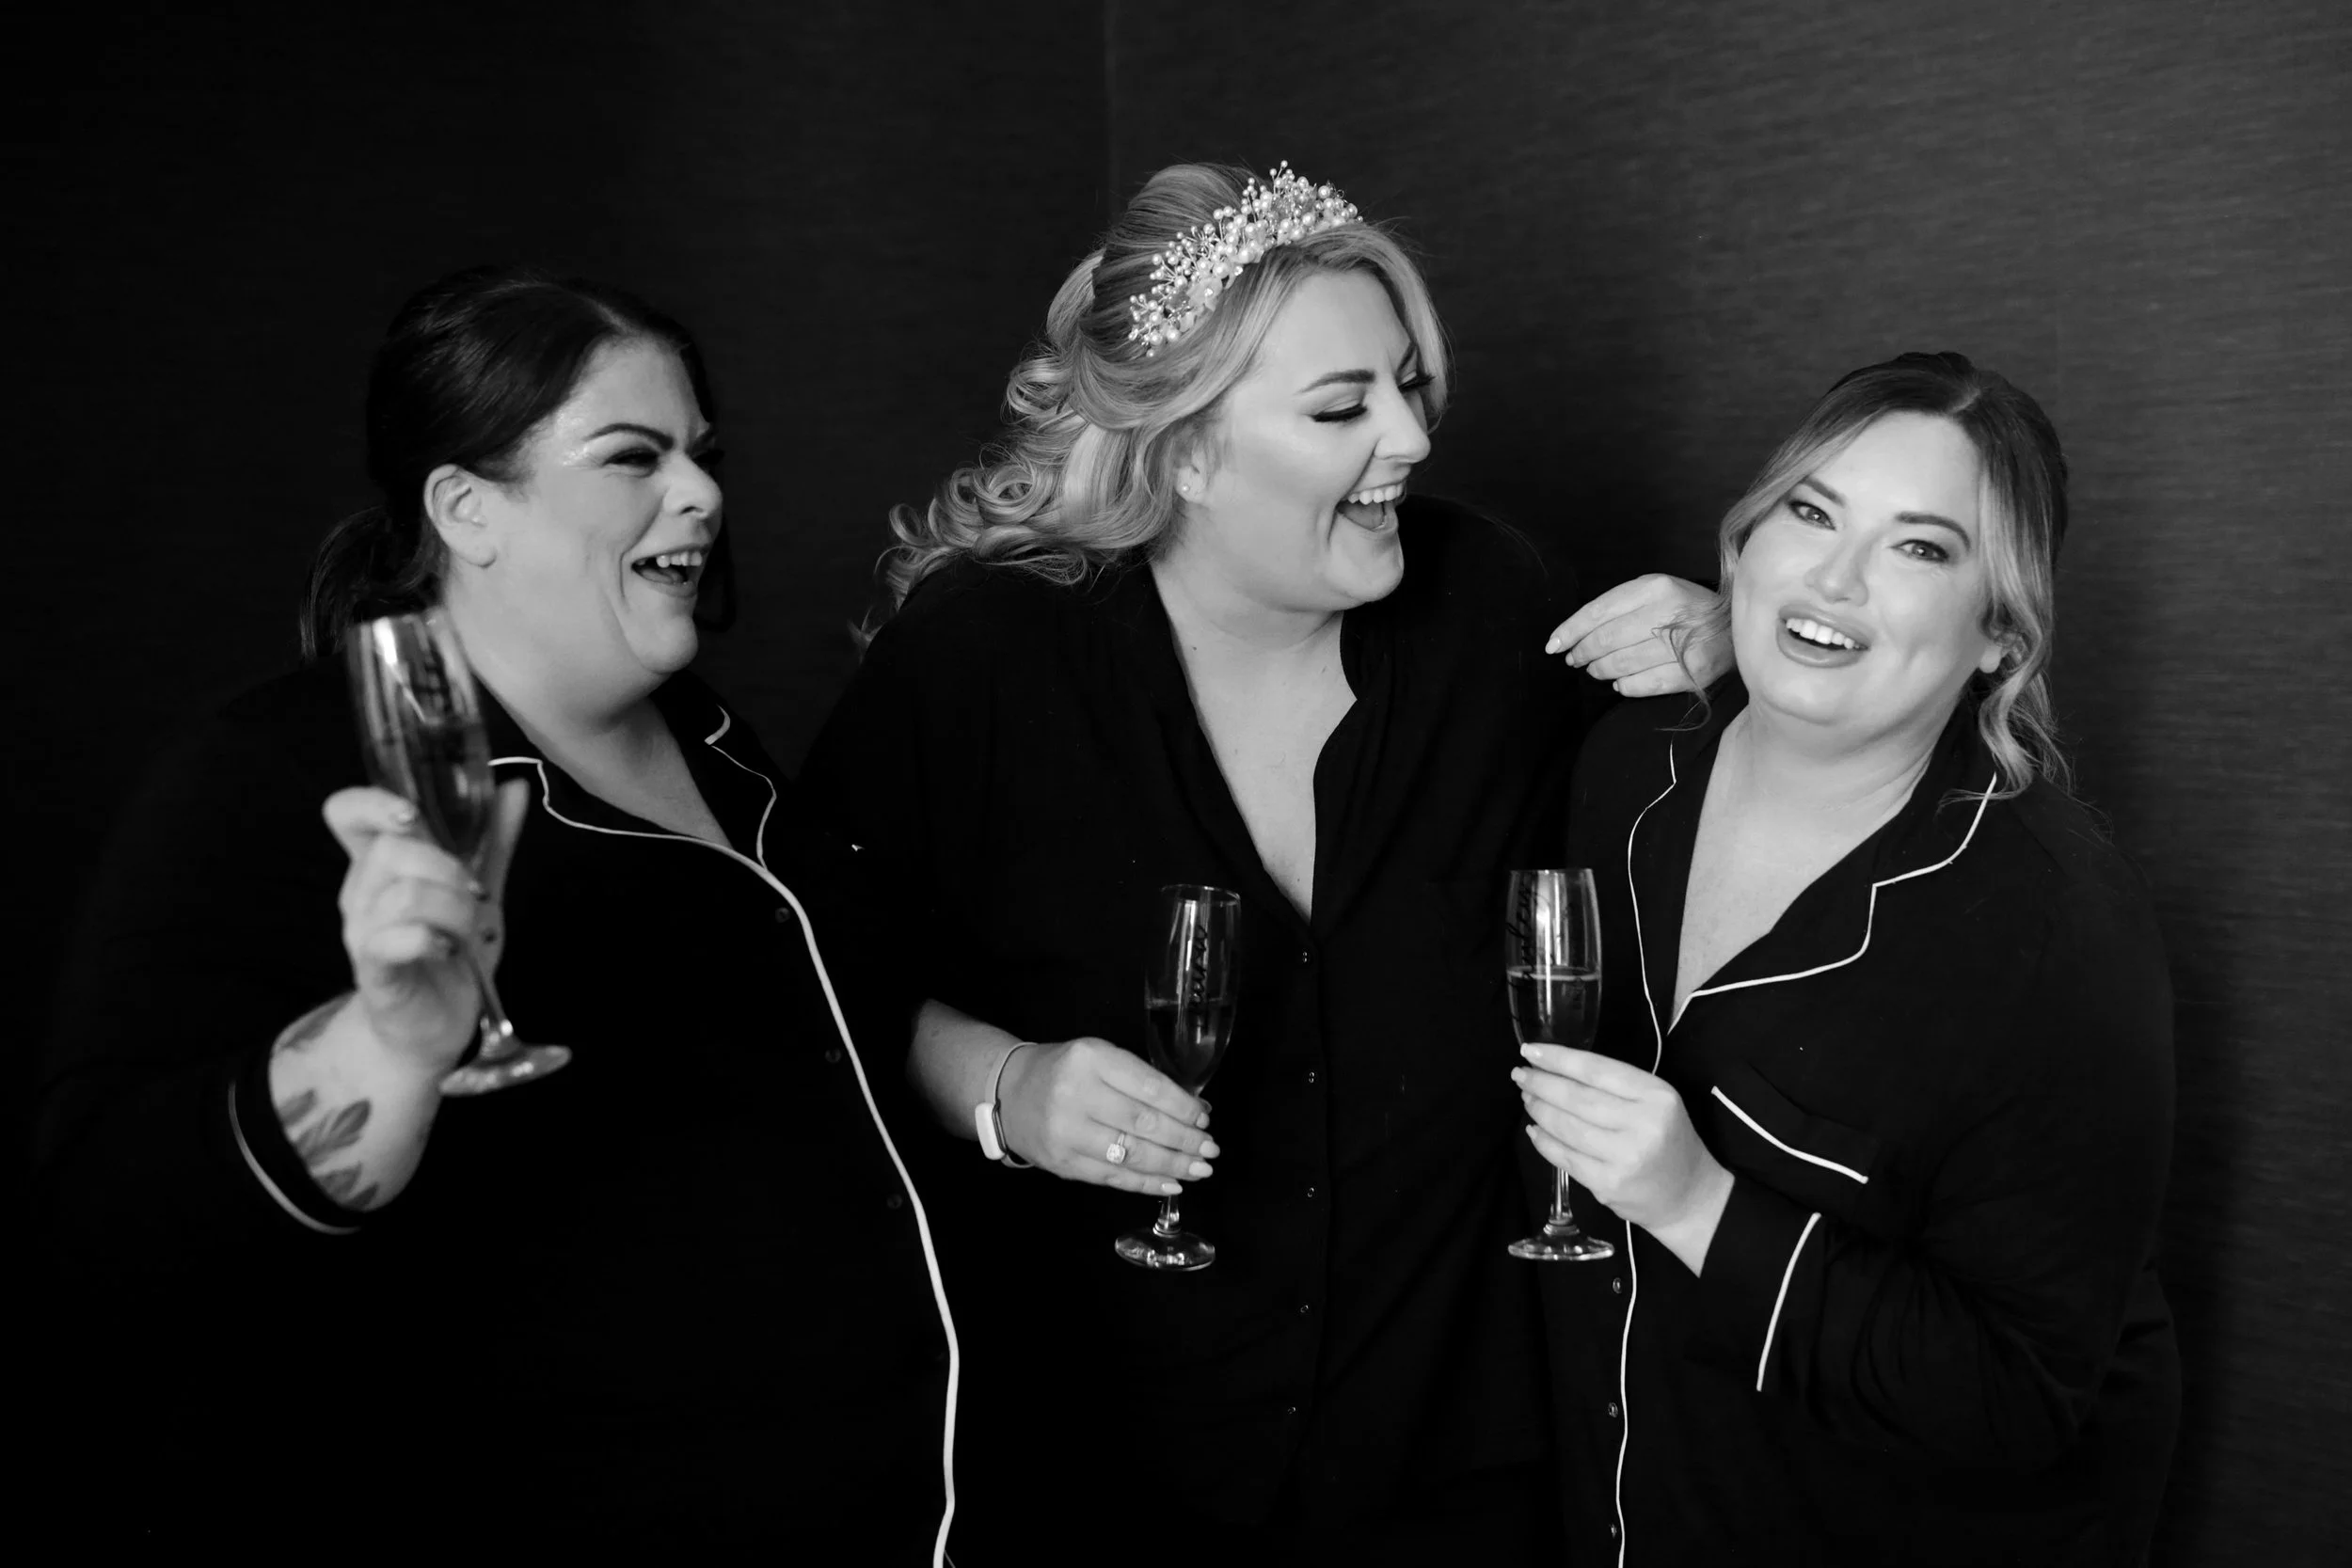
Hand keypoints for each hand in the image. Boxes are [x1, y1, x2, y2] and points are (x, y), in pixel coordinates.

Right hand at [322, 781, 528, 1076]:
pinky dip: (433, 939)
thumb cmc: (449, 950)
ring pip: (402, 894)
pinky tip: (452, 951)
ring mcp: (362, 931)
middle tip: (475, 895)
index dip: (374, 803)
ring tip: (469, 931)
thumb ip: (493, 840)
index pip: (347, 814)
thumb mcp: (478, 890)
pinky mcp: (373, 969)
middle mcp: (362, 892)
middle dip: (447, 866)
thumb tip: (514, 787)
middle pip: (390, 849)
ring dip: (453, 908)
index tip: (414, 815)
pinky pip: (395, 939)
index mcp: (381, 864)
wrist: (434, 1024)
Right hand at [999, 1036, 1217, 1196]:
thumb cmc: (1064, 1072)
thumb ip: (1139, 1080)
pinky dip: (1145, 1183)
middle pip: (1143, 1123)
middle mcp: (1076, 1095)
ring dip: (1172, 1165)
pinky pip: (1112, 1177)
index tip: (1205, 1118)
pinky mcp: (1062, 1164)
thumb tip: (1193, 1110)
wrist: (1007, 1093)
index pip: (1148, 1086)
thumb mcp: (1098, 1057)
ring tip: (1199, 1169)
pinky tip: (1170, 1182)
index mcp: (1090, 1059)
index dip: (1182, 1107)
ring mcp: (1066, 1133)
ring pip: (1130, 1154)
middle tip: (1210, 1149)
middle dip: (1184, 1140)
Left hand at [1515, 1044, 1732, 1267]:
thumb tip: (1555, 1068)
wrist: (1689, 1195)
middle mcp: (1642, 1124)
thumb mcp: (1656, 1101)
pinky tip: (1534, 1130)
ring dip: (1539, 1110)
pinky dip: (1544, 1142)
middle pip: (1577, 1098)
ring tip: (1527, 1098)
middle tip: (1520, 1075)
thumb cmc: (1667, 1139)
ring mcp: (1624, 1157)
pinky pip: (1565, 1157)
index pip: (1596, 1070)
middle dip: (1541, 1083)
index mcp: (1656, 1095)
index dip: (1558, 1058)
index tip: (1530, 1050)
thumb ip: (1615, 1085)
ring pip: (1567, 1126)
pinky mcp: (1607, 1184)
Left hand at [1544, 573, 1730, 696]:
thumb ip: (1617, 607)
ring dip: (1601, 670)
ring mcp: (1684, 644)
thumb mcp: (1655, 592)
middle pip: (1607, 639)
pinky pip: (1645, 684)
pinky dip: (1625, 686)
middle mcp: (1670, 612)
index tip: (1553, 646)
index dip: (1570, 631)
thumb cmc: (1685, 609)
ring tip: (1596, 670)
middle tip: (1576, 660)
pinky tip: (1620, 683)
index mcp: (1656, 587)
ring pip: (1622, 663)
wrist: (1737, 626)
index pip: (1599, 611)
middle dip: (1583, 653)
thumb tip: (1572, 637)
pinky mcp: (1694, 672)